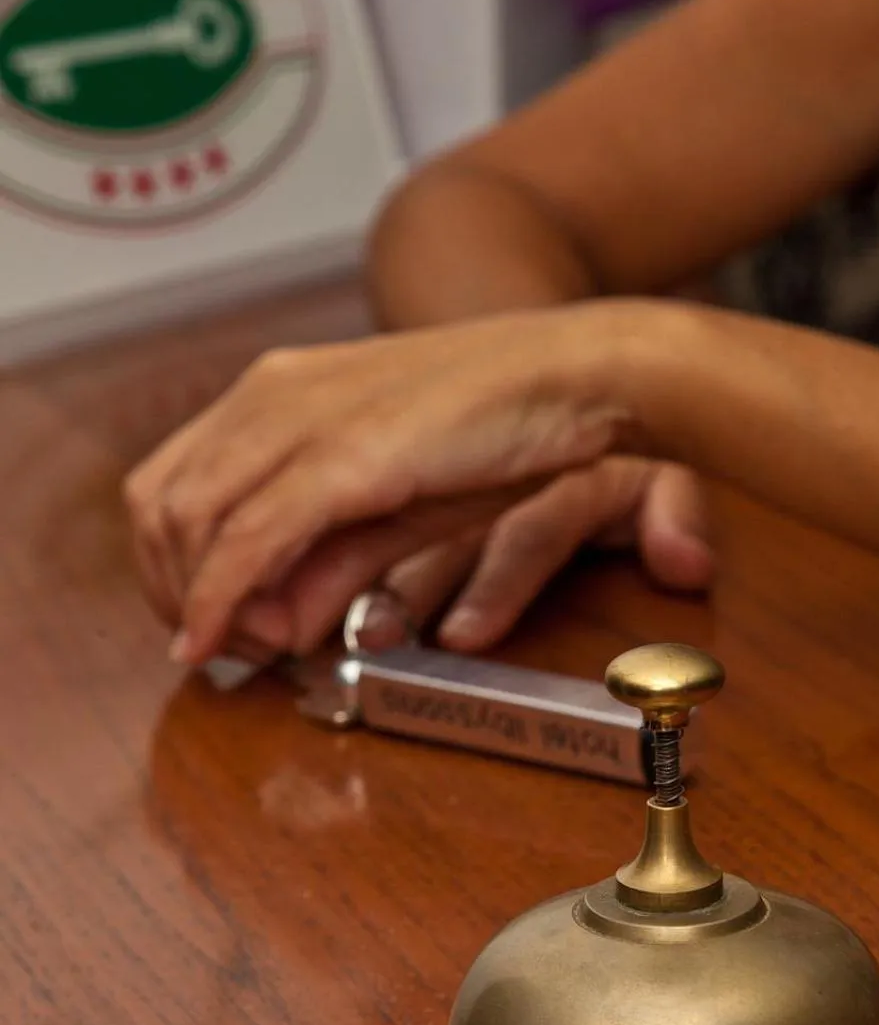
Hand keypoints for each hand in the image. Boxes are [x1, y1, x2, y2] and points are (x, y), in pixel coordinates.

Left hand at [124, 303, 707, 662]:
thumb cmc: (498, 430)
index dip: (168, 564)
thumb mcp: (396, 510)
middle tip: (219, 648)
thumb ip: (328, 564)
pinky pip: (248, 540)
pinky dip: (222, 600)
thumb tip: (274, 627)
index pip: (169, 482)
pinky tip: (230, 641)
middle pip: (159, 503)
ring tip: (248, 650)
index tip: (202, 621)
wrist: (574, 374)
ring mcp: (301, 418)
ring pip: (188, 522)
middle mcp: (271, 393)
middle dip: (171, 590)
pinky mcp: (341, 456)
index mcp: (277, 391)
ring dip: (201, 602)